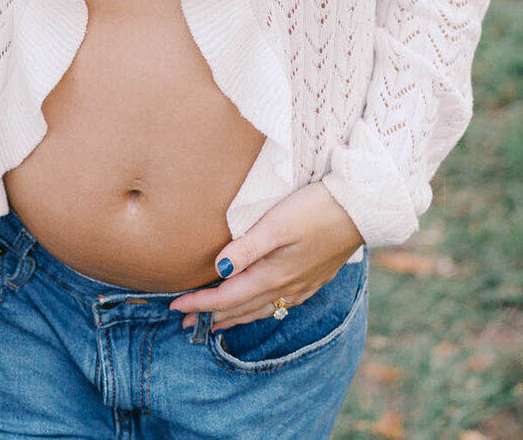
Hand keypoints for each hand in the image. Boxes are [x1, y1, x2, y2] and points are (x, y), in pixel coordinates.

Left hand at [169, 183, 362, 332]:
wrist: (359, 210)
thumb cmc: (315, 210)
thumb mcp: (278, 224)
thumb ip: (248, 247)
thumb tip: (219, 270)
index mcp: (272, 275)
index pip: (227, 296)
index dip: (200, 303)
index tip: (175, 306)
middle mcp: (285, 286)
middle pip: (240, 308)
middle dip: (210, 315)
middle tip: (184, 322)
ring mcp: (300, 285)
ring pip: (259, 309)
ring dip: (234, 317)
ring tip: (214, 324)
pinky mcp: (311, 279)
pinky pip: (277, 304)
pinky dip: (257, 310)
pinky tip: (257, 308)